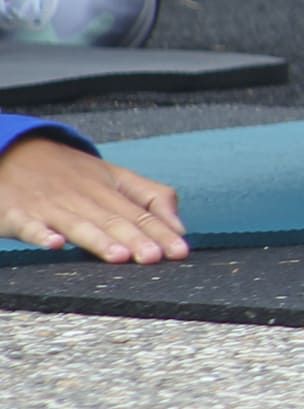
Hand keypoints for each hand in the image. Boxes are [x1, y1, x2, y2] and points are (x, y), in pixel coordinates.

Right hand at [0, 135, 185, 262]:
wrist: (12, 151)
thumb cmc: (70, 172)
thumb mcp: (115, 176)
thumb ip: (152, 197)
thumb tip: (180, 227)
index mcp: (109, 188)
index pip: (141, 212)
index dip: (162, 232)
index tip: (180, 251)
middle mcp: (83, 196)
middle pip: (114, 220)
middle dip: (136, 238)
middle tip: (154, 257)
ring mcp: (50, 205)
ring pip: (79, 224)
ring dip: (98, 240)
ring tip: (119, 255)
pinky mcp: (18, 214)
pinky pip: (30, 226)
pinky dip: (42, 234)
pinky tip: (55, 244)